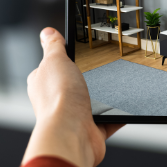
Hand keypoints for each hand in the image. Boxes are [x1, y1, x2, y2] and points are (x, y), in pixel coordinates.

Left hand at [22, 27, 122, 166]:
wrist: (73, 134)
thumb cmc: (59, 99)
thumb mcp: (56, 60)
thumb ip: (53, 46)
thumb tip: (46, 32)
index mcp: (41, 84)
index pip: (48, 68)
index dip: (59, 59)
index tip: (74, 52)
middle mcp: (54, 102)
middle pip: (70, 85)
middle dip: (84, 80)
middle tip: (98, 70)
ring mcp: (72, 118)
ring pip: (89, 104)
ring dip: (101, 99)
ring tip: (113, 88)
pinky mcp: (90, 132)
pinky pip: (108, 121)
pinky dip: (117, 116)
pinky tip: (125, 108)